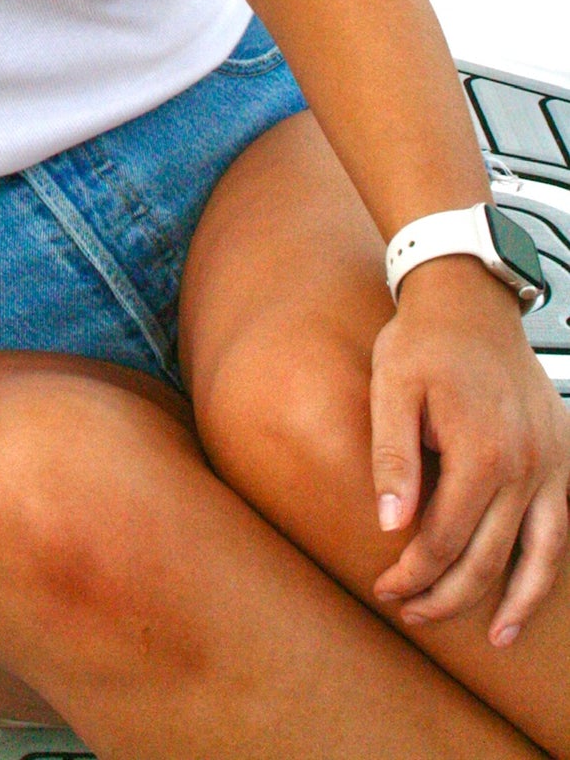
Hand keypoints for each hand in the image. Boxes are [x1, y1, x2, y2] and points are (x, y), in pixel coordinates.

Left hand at [370, 257, 569, 644]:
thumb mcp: (392, 389)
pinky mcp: (562, 457)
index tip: (385, 588)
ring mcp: (552, 464)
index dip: (413, 573)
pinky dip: (548, 567)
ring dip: (515, 602)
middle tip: (413, 614)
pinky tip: (529, 589)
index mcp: (480, 451)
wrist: (470, 300)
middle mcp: (526, 465)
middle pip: (489, 557)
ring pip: (540, 556)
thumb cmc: (424, 342)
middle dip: (448, 595)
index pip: (445, 539)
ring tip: (495, 638)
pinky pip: (561, 528)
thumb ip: (393, 458)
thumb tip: (390, 525)